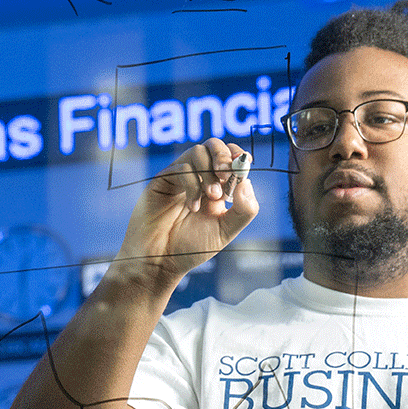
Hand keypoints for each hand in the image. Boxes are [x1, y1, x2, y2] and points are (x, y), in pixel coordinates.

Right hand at [113, 137, 257, 293]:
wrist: (160, 262)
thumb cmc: (190, 249)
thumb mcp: (225, 232)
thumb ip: (243, 210)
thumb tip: (247, 182)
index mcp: (216, 187)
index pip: (230, 158)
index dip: (238, 157)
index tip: (243, 166)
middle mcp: (198, 178)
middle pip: (213, 146)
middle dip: (223, 155)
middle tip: (226, 175)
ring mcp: (180, 178)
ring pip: (197, 152)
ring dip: (209, 172)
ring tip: (211, 197)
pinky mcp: (163, 180)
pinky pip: (181, 167)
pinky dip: (192, 184)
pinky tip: (192, 206)